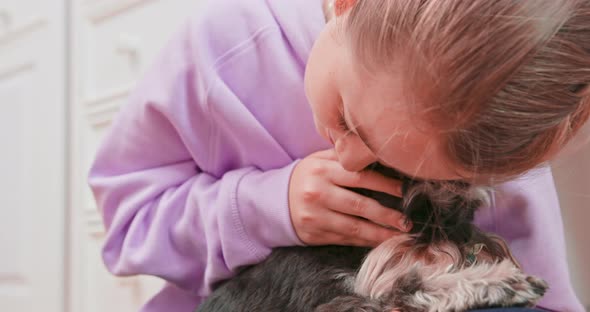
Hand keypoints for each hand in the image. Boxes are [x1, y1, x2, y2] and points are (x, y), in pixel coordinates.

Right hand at [288, 149, 410, 246]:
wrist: (274, 200)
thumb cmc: (308, 177)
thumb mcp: (320, 160)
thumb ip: (345, 157)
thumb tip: (380, 155)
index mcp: (322, 170)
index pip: (360, 176)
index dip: (385, 184)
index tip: (404, 190)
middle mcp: (318, 193)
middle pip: (360, 204)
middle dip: (387, 214)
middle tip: (407, 220)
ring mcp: (315, 216)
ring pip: (354, 227)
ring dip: (380, 233)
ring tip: (400, 235)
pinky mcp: (314, 234)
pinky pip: (345, 239)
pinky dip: (365, 241)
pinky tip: (380, 241)